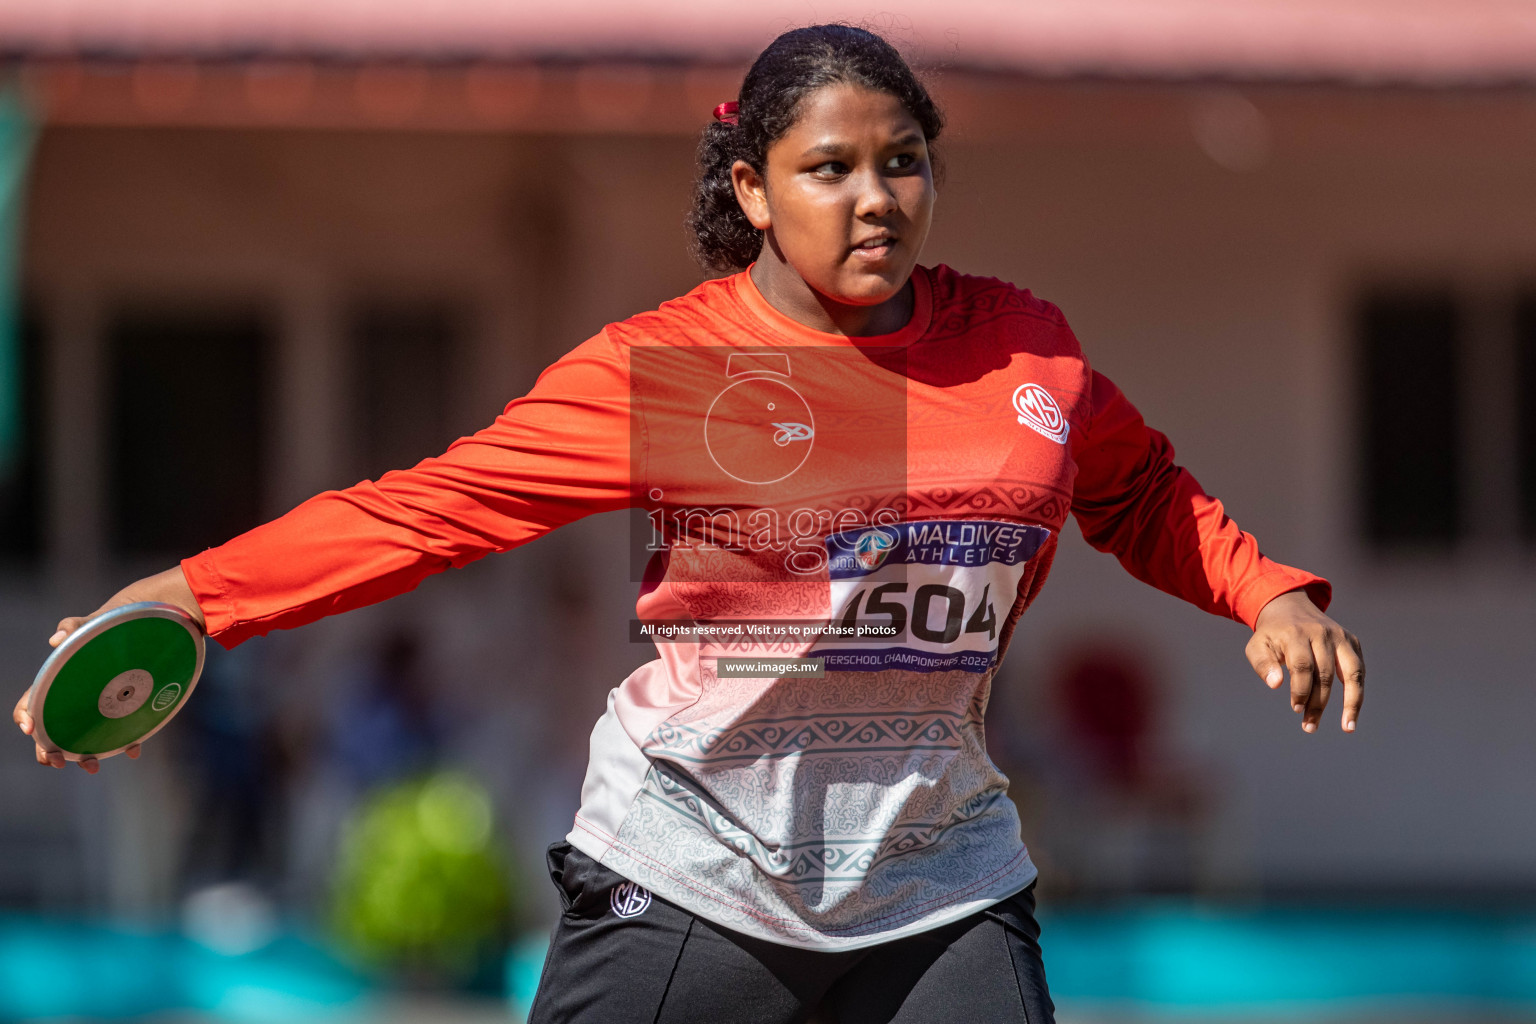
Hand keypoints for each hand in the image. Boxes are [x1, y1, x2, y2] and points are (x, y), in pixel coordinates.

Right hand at [14, 566, 202, 772]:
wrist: (152, 622)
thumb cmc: (115, 622)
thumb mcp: (94, 622)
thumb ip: (74, 626)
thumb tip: (55, 639)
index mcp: (59, 679)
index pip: (31, 702)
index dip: (26, 716)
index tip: (32, 728)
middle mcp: (76, 696)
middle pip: (52, 729)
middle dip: (49, 749)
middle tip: (57, 761)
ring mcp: (100, 705)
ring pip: (82, 738)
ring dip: (82, 755)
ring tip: (91, 767)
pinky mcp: (125, 708)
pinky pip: (120, 731)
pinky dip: (125, 743)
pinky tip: (134, 750)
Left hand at [1246, 590, 1363, 733]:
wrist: (1290, 609)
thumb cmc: (1272, 636)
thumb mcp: (1257, 646)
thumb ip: (1262, 664)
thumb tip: (1276, 684)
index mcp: (1297, 633)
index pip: (1302, 665)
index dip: (1300, 690)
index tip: (1296, 709)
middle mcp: (1322, 633)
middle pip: (1324, 673)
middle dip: (1318, 703)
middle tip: (1309, 726)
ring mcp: (1341, 637)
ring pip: (1352, 673)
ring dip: (1351, 703)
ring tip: (1347, 727)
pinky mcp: (1352, 642)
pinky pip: (1359, 671)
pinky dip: (1357, 693)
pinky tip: (1351, 713)